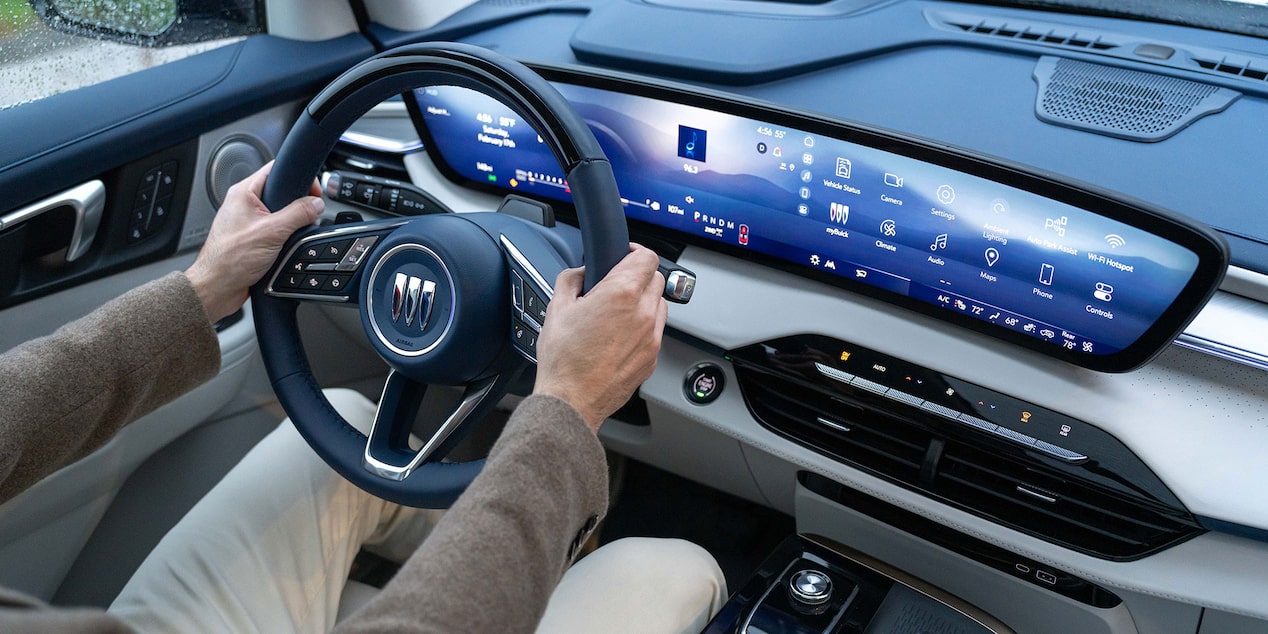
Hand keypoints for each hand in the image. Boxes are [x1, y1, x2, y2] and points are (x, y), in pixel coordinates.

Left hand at [185, 162, 322, 322]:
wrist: (217, 287)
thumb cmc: (228, 259)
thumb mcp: (272, 232)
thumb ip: (298, 214)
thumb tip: (316, 204)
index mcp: (243, 193)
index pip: (275, 170)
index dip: (298, 177)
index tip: (313, 192)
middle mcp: (244, 204)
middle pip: (281, 193)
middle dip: (298, 205)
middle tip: (307, 216)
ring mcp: (248, 222)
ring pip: (280, 214)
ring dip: (291, 224)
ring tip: (293, 235)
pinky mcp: (253, 238)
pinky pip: (276, 231)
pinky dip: (285, 238)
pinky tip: (286, 247)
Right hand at [534, 245, 667, 431]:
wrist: (571, 400)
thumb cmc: (564, 360)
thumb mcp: (556, 308)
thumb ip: (570, 279)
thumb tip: (579, 273)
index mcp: (621, 293)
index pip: (647, 257)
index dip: (634, 252)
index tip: (624, 255)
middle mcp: (643, 313)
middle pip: (655, 278)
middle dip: (637, 276)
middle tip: (615, 284)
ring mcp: (652, 337)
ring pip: (659, 304)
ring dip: (644, 301)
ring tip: (618, 312)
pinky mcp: (652, 357)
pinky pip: (656, 331)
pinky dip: (644, 326)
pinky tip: (621, 335)